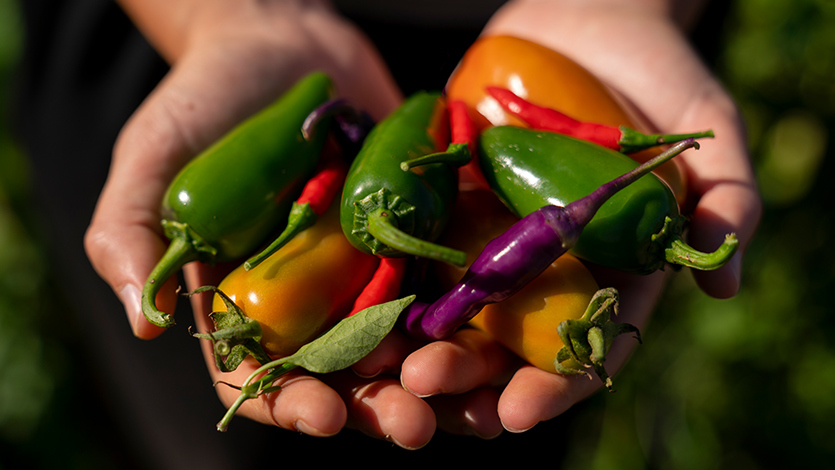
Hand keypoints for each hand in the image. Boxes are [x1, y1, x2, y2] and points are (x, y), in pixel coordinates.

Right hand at [84, 0, 441, 446]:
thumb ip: (127, 231)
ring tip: (477, 404)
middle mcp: (311, 299)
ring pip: (406, 343)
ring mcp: (369, 269)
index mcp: (244, 300)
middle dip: (380, 406)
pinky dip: (475, 316)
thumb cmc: (207, 98)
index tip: (325, 416)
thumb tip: (142, 324)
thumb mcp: (155, 156)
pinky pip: (447, 282)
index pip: (260, 373)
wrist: (285, 44)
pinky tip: (505, 340)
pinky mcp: (416, 234)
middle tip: (415, 426)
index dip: (289, 402)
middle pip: (345, 373)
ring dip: (440, 379)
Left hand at [398, 0, 761, 433]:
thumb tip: (726, 286)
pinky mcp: (445, 200)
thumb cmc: (657, 78)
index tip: (520, 412)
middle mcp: (542, 269)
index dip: (553, 386)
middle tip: (430, 393)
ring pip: (448, 309)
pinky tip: (357, 302)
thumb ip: (725, 199)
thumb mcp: (706, 131)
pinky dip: (385, 278)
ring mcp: (488, 236)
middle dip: (468, 377)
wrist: (585, 25)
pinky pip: (411, 243)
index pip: (581, 348)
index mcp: (606, 273)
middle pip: (503, 343)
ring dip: (416, 343)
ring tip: (389, 366)